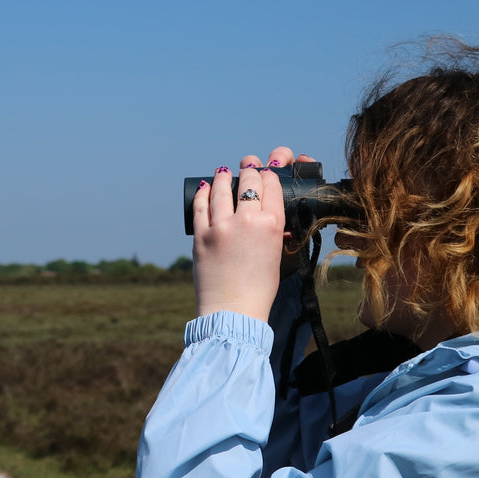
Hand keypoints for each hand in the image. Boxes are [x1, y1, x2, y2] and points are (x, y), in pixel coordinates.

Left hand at [192, 149, 311, 319]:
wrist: (233, 312)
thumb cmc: (259, 290)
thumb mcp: (277, 257)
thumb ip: (275, 234)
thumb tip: (273, 220)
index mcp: (272, 225)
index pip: (271, 187)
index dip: (269, 176)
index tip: (266, 173)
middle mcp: (248, 221)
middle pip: (249, 181)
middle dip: (250, 170)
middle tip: (247, 166)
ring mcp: (221, 227)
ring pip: (222, 188)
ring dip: (224, 176)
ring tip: (225, 172)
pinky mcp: (201, 236)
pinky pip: (201, 206)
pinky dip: (204, 193)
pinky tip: (206, 186)